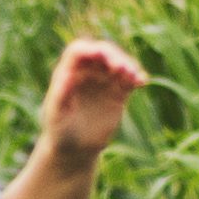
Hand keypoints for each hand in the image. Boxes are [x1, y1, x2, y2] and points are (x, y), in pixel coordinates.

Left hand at [38, 36, 148, 164]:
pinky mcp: (118, 93)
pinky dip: (137, 77)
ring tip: (133, 76)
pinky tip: (142, 82)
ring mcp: (104, 82)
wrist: (75, 149)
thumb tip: (66, 76)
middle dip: (114, 56)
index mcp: (68, 73)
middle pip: (103, 53)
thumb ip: (60, 95)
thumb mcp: (56, 115)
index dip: (91, 50)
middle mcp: (87, 73)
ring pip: (119, 64)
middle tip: (122, 69)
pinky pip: (130, 80)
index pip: (80, 51)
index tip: (102, 56)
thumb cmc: (60, 132)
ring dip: (128, 65)